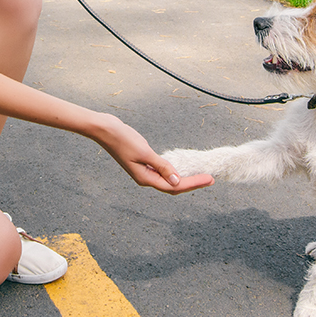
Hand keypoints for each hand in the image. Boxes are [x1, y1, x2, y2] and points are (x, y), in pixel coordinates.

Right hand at [95, 114, 213, 194]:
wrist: (105, 129)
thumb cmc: (123, 139)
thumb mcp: (145, 152)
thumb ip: (162, 166)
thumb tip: (177, 181)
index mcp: (145, 178)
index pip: (174, 186)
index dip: (193, 184)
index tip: (209, 179)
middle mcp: (145, 177)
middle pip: (173, 187)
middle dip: (192, 184)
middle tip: (210, 179)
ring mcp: (144, 171)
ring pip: (168, 180)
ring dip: (184, 179)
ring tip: (200, 176)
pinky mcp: (143, 162)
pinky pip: (162, 172)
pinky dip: (173, 172)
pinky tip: (181, 169)